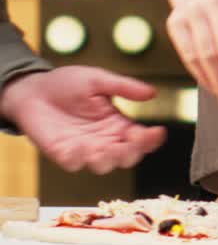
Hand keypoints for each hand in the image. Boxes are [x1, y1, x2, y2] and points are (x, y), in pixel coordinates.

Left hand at [0, 67, 167, 172]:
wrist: (33, 89)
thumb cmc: (67, 83)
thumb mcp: (98, 79)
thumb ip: (123, 87)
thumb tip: (152, 92)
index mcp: (117, 124)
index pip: (140, 137)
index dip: (151, 138)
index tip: (157, 132)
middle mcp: (104, 140)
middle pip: (126, 156)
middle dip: (133, 152)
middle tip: (133, 141)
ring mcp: (84, 150)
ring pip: (104, 165)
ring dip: (109, 159)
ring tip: (108, 147)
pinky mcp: (63, 154)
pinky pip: (75, 163)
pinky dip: (80, 158)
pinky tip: (81, 145)